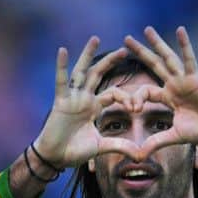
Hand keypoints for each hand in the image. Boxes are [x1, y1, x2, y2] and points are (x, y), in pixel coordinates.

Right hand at [34, 37, 140, 166]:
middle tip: (124, 49)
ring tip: (95, 39)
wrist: (56, 158)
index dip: (126, 98)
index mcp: (95, 107)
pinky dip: (61, 66)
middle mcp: (84, 99)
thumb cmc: (75, 151)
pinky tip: (63, 50)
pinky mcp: (60, 101)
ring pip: (81, 72)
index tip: (135, 109)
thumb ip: (121, 146)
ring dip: (88, 55)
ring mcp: (72, 98)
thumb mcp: (102, 147)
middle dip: (110, 62)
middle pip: (98, 74)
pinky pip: (61, 81)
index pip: (114, 94)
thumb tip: (142, 154)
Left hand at [124, 26, 197, 156]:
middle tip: (125, 39)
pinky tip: (180, 30)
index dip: (136, 98)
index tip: (133, 110)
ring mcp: (185, 80)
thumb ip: (156, 143)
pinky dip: (185, 45)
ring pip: (168, 58)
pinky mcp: (196, 79)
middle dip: (140, 53)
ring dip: (157, 44)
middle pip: (153, 65)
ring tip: (146, 29)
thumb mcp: (174, 136)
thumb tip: (137, 156)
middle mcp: (174, 85)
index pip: (145, 91)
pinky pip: (189, 60)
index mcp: (168, 98)